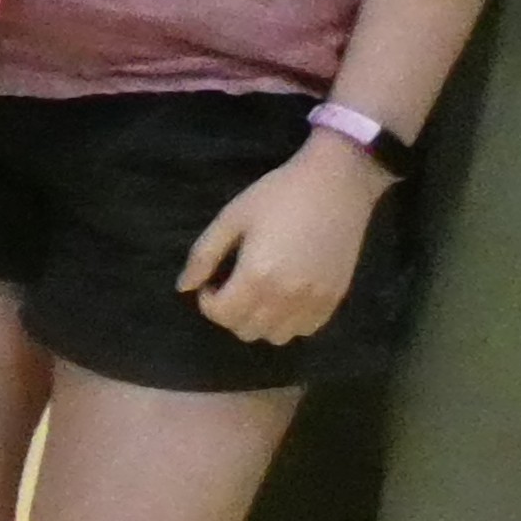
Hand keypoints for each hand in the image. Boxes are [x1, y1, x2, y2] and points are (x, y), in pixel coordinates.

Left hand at [184, 137, 384, 342]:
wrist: (336, 184)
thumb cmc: (279, 194)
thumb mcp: (232, 218)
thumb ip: (204, 255)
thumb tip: (183, 287)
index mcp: (257, 276)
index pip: (222, 314)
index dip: (208, 302)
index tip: (212, 283)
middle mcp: (286, 297)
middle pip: (246, 330)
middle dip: (231, 313)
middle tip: (233, 286)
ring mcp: (314, 301)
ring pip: (276, 336)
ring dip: (260, 322)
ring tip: (259, 293)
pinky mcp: (334, 298)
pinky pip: (305, 329)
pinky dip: (289, 322)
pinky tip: (285, 296)